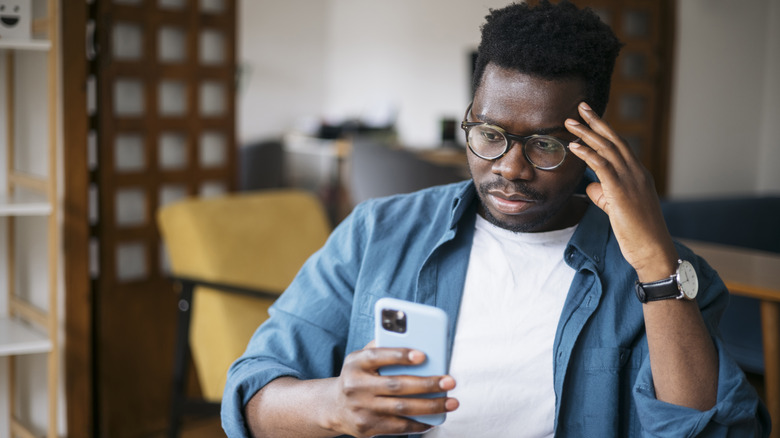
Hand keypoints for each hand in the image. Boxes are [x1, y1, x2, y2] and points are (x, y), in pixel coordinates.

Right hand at [327, 343, 457, 437]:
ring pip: (402, 409)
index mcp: (355, 363)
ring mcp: (361, 409)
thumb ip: (383, 347)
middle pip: (396, 385)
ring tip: (451, 402)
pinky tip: (435, 418)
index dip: (400, 355)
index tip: (423, 355)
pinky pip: (399, 427)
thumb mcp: (361, 358)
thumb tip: (416, 340)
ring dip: (431, 406)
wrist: (335, 407)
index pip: (377, 356)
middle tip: (450, 381)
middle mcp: (355, 386)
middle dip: (427, 384)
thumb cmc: (359, 376)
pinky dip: (419, 423)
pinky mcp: (367, 428)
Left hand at [565, 102, 676, 280]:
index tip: (589, 116)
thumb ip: (604, 193)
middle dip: (596, 122)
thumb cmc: (636, 233)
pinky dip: (587, 153)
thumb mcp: (617, 209)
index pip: (619, 145)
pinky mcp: (621, 191)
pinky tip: (574, 146)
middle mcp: (636, 172)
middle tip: (580, 107)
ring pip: (607, 149)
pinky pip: (602, 166)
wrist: (653, 250)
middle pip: (613, 140)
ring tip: (569, 122)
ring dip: (586, 133)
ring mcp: (631, 180)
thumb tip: (591, 184)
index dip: (604, 129)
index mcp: (638, 174)